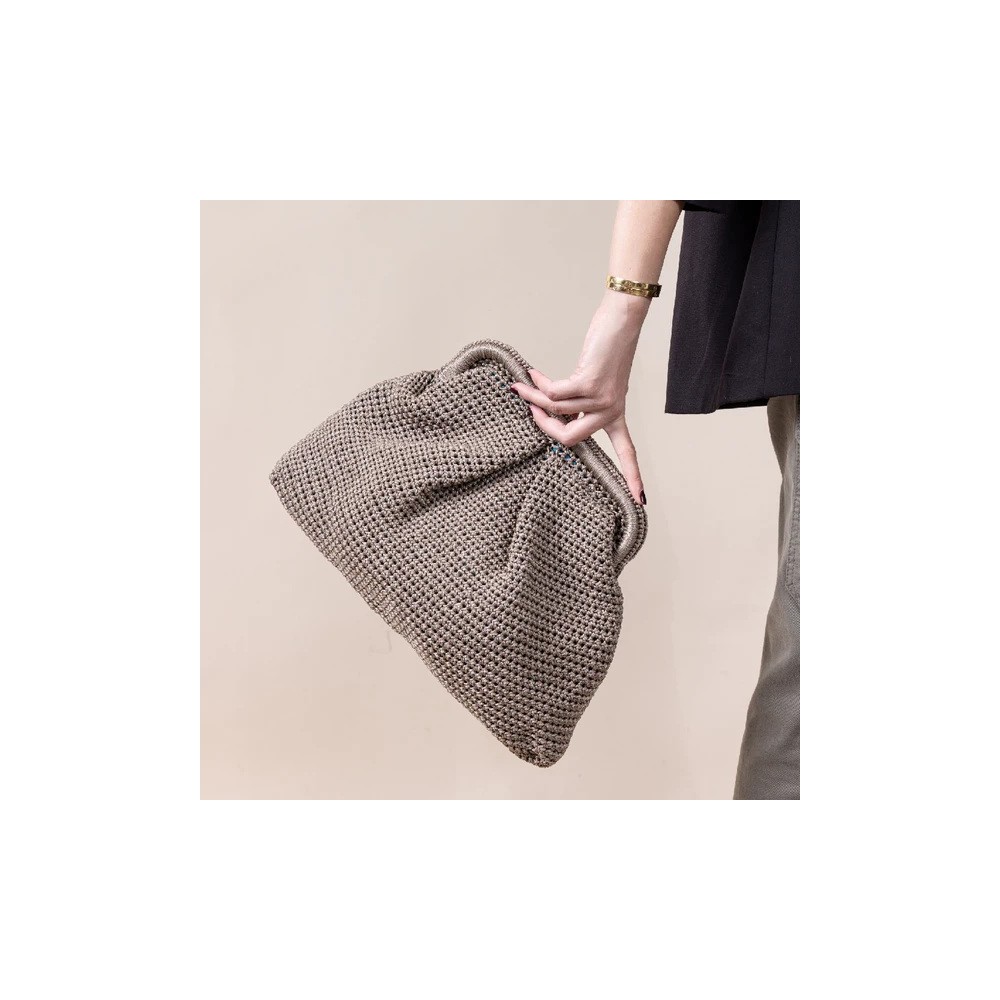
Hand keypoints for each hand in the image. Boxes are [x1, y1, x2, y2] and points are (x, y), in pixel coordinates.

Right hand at [510, 290, 648, 505]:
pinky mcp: (588, 383)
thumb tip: (544, 413)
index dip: (632, 478)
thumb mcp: (593, 383)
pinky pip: (552, 394)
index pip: (626, 452)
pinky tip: (531, 374)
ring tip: (521, 385)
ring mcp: (601, 398)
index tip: (641, 502)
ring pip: (555, 411)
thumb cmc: (606, 349)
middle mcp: (611, 410)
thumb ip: (576, 403)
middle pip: (570, 439)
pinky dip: (536, 385)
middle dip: (543, 426)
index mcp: (616, 414)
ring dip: (532, 398)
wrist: (620, 321)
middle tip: (529, 409)